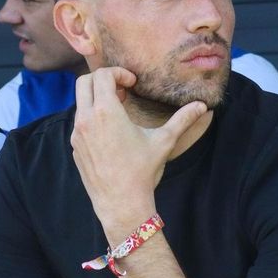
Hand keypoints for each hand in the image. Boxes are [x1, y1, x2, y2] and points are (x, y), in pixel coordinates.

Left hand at [71, 67, 207, 230]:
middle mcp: (86, 120)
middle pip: (84, 82)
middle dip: (102, 80)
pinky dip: (92, 117)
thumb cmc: (142, 172)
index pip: (102, 75)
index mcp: (106, 112)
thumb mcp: (164, 141)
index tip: (133, 84)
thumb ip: (182, 119)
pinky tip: (110, 131)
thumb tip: (202, 106)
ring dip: (97, 99)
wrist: (121, 203)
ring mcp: (77, 135)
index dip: (119, 73)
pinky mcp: (75, 148)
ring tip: (118, 110)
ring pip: (80, 103)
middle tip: (122, 91)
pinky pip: (79, 122)